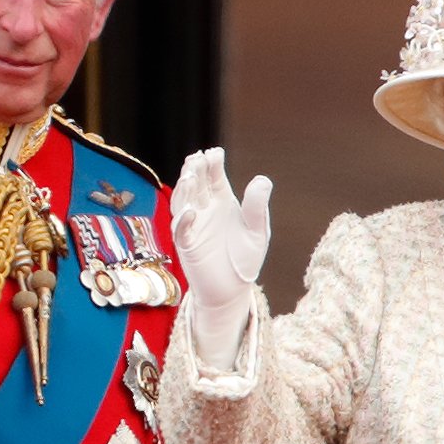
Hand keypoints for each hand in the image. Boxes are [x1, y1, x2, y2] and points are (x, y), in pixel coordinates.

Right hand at [170, 148, 273, 368]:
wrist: (232, 290)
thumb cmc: (244, 259)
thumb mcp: (257, 231)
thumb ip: (257, 207)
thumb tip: (262, 179)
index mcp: (222, 202)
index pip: (213, 177)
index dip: (213, 164)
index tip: (215, 153)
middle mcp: (204, 210)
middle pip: (195, 184)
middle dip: (195, 170)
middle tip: (197, 158)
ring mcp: (193, 226)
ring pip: (183, 202)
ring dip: (185, 189)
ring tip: (190, 176)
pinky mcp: (186, 245)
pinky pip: (181, 230)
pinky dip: (184, 220)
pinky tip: (192, 211)